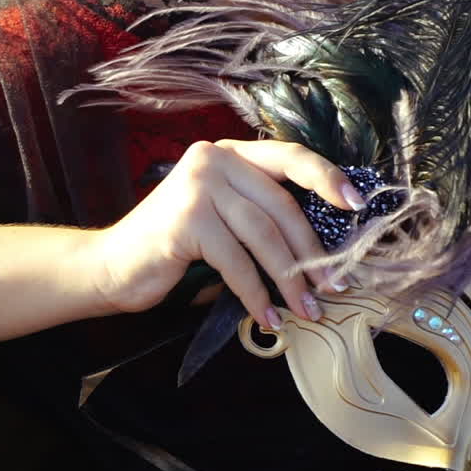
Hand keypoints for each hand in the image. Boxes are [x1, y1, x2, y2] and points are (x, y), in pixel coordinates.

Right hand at [87, 138, 363, 326]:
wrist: (112, 267)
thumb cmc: (176, 249)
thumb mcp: (225, 221)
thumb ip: (263, 217)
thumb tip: (324, 249)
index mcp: (231, 153)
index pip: (290, 156)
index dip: (327, 178)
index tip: (358, 205)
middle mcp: (214, 158)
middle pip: (282, 205)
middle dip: (311, 251)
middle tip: (333, 285)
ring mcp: (198, 185)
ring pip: (264, 236)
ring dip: (290, 279)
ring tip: (307, 310)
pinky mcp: (186, 219)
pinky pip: (237, 262)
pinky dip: (257, 295)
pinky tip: (269, 318)